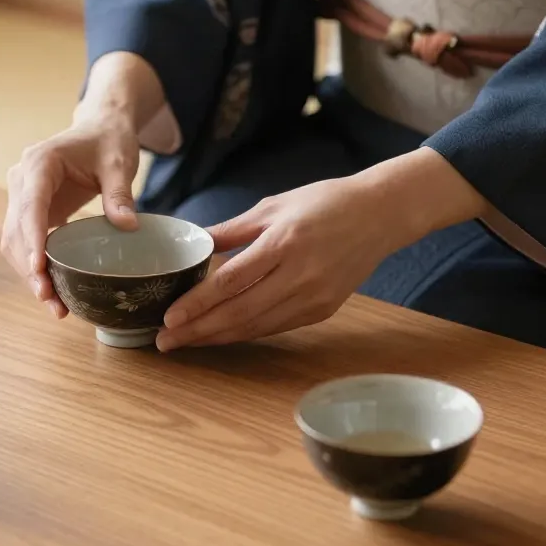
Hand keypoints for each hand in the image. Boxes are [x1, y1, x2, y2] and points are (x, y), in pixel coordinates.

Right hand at [1, 116, 139, 316]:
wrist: (99, 128)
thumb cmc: (108, 141)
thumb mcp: (119, 163)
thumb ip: (120, 193)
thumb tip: (128, 226)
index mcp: (39, 163)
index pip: (30, 205)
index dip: (32, 239)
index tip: (38, 268)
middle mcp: (22, 180)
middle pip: (16, 230)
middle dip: (29, 267)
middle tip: (50, 299)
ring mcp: (22, 196)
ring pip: (14, 241)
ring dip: (29, 274)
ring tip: (54, 305)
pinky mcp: (30, 210)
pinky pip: (25, 242)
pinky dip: (36, 266)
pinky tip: (54, 290)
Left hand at [156, 149, 486, 349]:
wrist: (380, 215)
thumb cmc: (324, 203)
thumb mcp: (273, 206)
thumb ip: (231, 230)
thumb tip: (193, 243)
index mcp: (283, 243)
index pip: (230, 282)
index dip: (197, 305)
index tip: (169, 318)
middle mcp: (299, 275)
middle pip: (238, 313)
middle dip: (198, 331)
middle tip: (165, 342)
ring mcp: (314, 297)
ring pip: (256, 327)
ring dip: (217, 338)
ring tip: (186, 342)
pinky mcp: (323, 310)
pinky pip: (275, 327)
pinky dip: (245, 333)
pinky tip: (220, 335)